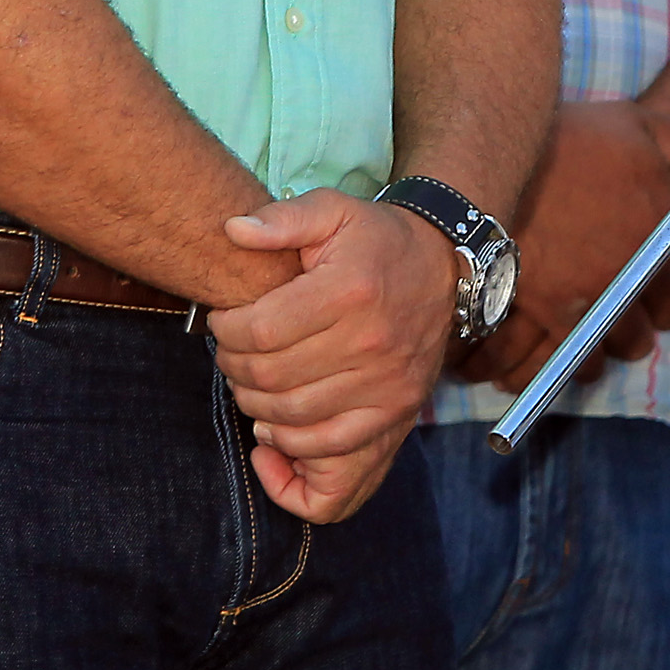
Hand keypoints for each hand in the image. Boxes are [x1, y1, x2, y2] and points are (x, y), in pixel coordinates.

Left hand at [209, 190, 458, 520]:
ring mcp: (388, 386)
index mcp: (349, 292)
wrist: (445, 265)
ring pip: (292, 421)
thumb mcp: (333, 211)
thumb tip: (232, 230)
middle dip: (234, 368)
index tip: (223, 322)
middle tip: (232, 353)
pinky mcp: (397, 413)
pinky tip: (274, 434)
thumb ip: (282, 218)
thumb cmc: (377, 240)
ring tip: (251, 384)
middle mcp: (371, 344)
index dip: (225, 332)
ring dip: (255, 407)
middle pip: (270, 379)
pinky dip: (293, 456)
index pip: (259, 332)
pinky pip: (333, 459)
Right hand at [464, 100, 669, 392]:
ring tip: (625, 335)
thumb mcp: (632, 121)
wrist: (492, 157)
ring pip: (632, 339)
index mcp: (663, 213)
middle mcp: (639, 257)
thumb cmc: (564, 137)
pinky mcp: (554, 312)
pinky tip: (584, 353)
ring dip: (631, 339)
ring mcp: (597, 289)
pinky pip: (583, 356)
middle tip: (659, 308)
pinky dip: (586, 361)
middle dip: (669, 309)